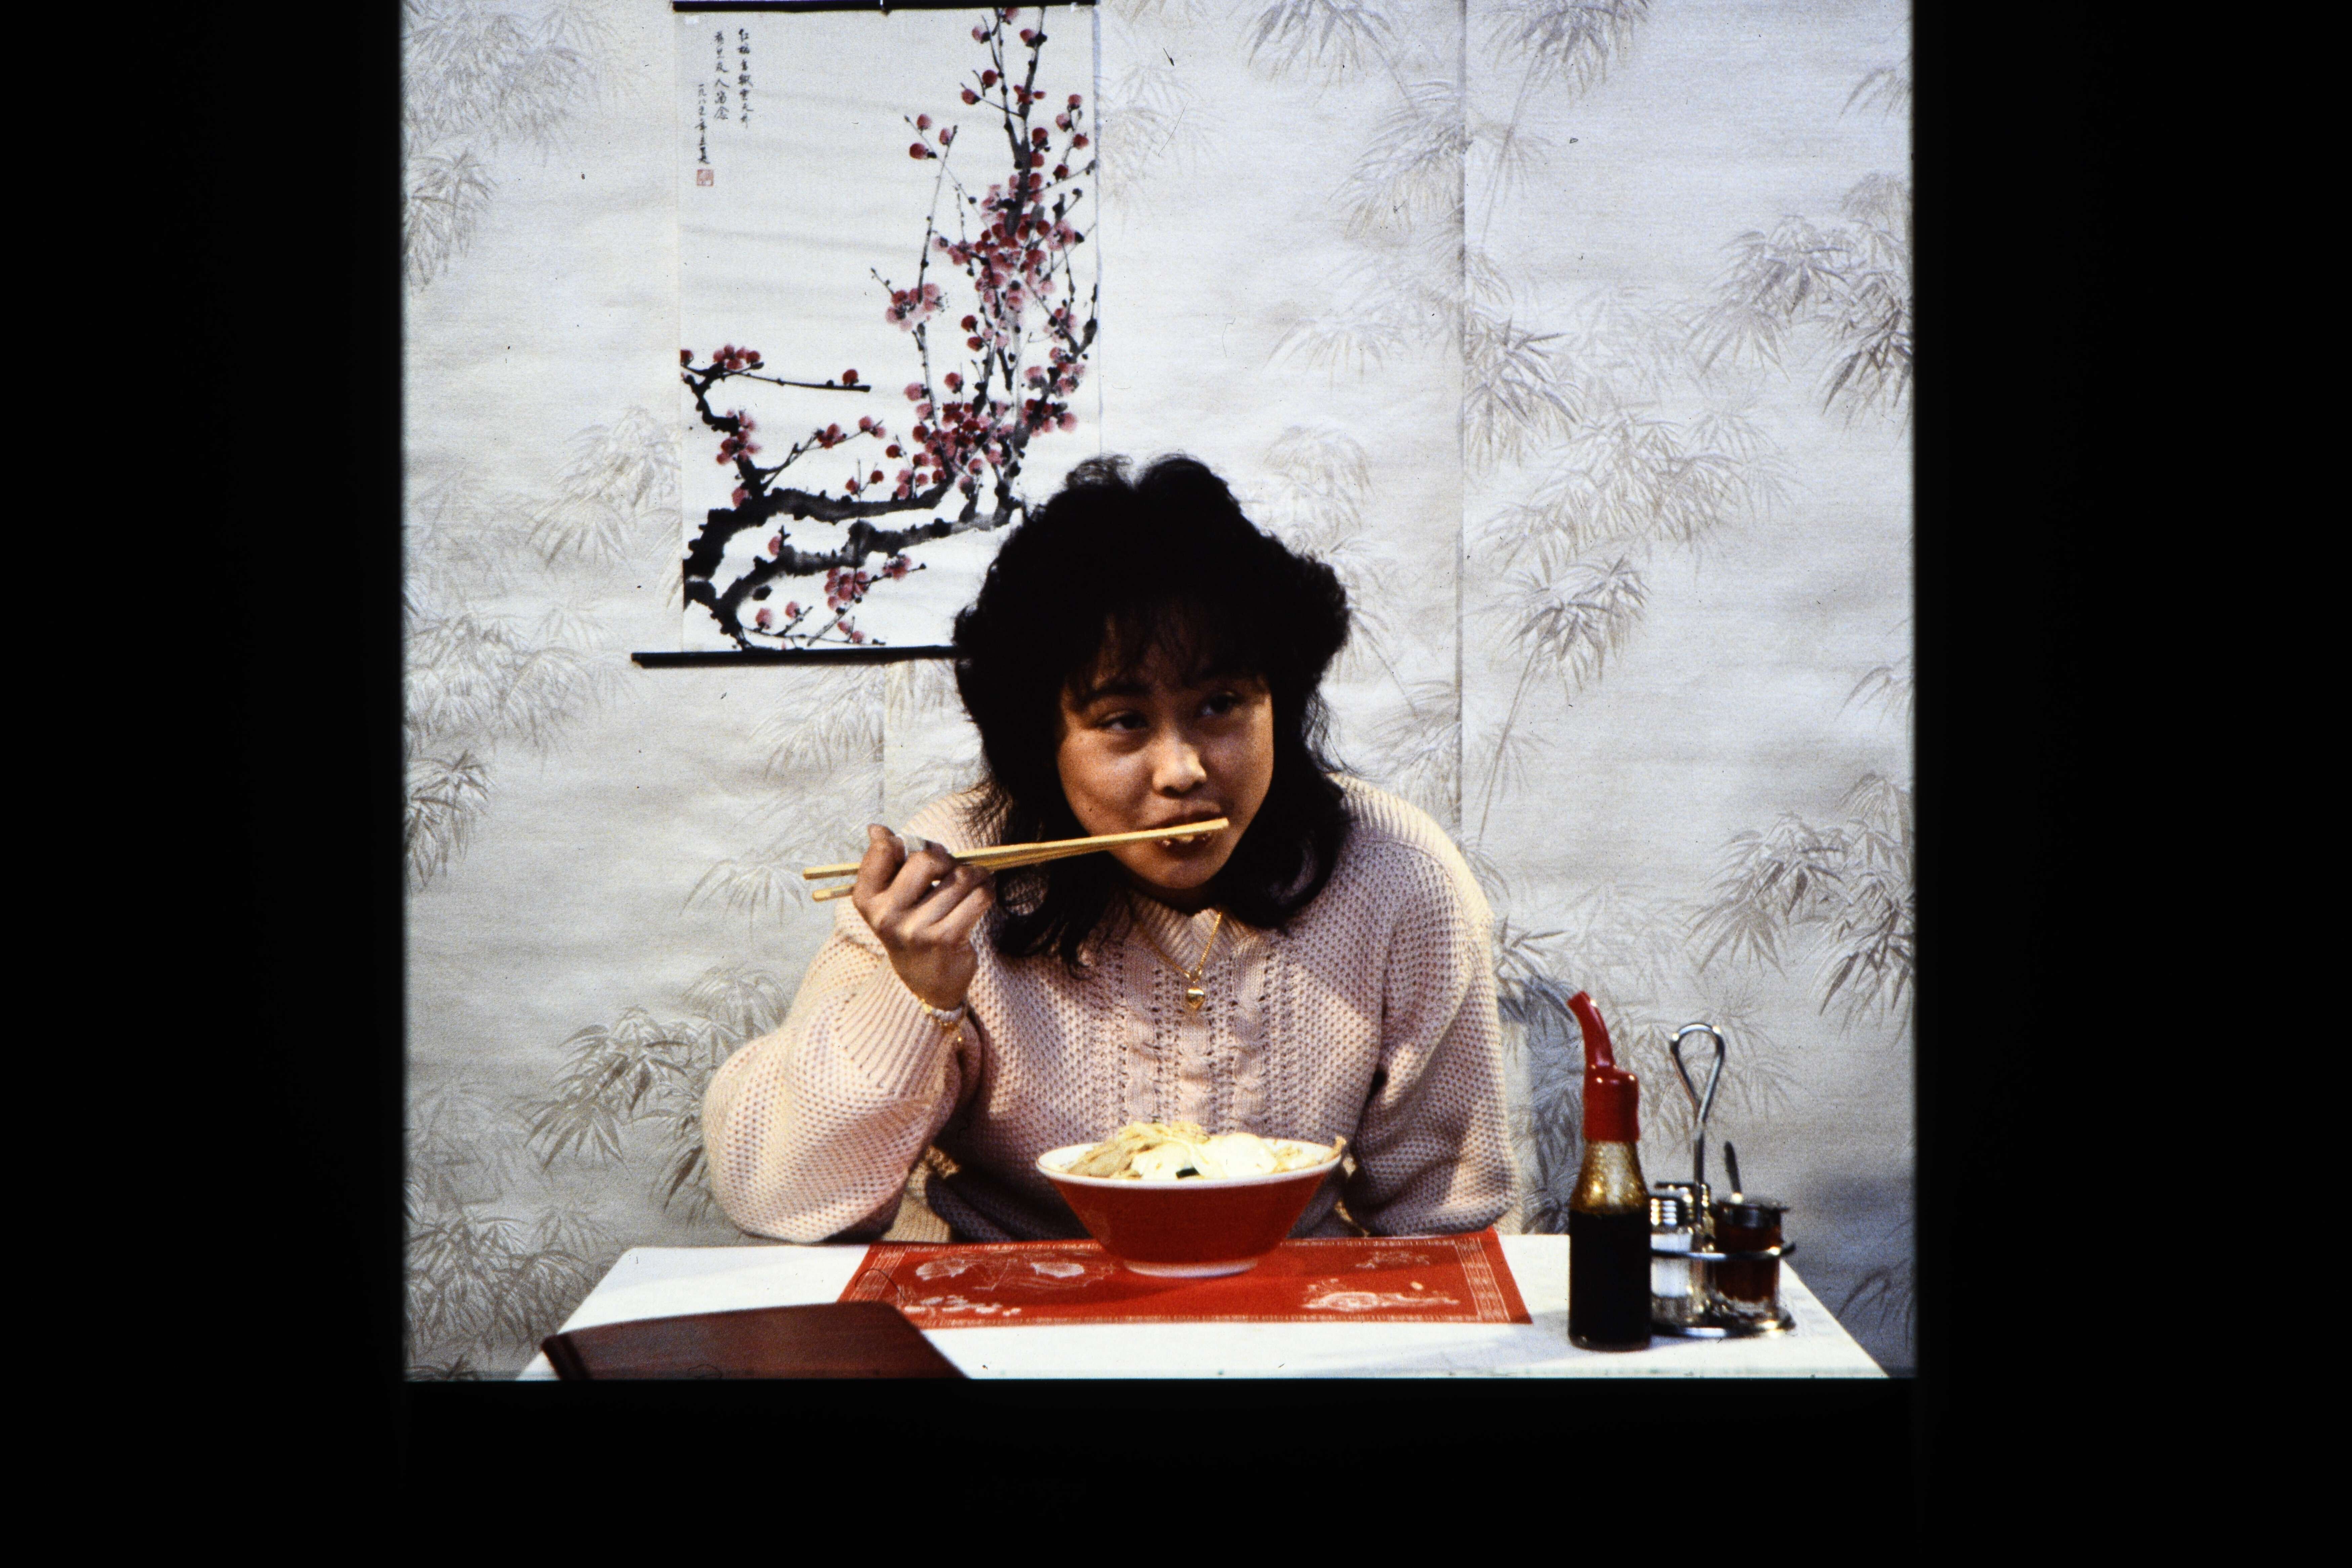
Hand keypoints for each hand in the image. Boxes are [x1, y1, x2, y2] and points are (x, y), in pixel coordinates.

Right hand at [850, 825, 993, 1010]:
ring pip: (961, 877)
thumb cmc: (909, 929)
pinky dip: (986, 889)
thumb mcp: (888, 900)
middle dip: (945, 857)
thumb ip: (884, 863)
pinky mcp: (948, 939)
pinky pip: (979, 897)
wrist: (923, 982)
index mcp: (867, 901)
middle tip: (950, 867)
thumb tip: (877, 829)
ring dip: (974, 873)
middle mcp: (887, 916)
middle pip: (927, 859)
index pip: (881, 851)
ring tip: (973, 880)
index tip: (914, 850)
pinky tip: (982, 893)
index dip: (903, 841)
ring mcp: (917, 929)